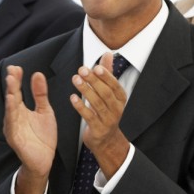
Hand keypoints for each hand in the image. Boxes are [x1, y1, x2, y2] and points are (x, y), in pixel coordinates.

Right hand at [3, 65, 56, 193]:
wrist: (43, 160)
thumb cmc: (42, 137)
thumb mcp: (44, 111)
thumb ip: (40, 94)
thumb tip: (37, 74)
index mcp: (20, 110)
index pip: (17, 91)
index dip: (16, 79)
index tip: (16, 67)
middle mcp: (14, 117)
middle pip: (11, 98)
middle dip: (12, 85)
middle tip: (12, 71)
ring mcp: (13, 128)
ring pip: (10, 110)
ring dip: (10, 96)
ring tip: (11, 84)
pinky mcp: (15, 138)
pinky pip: (12, 125)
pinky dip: (11, 114)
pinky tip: (12, 103)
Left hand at [70, 51, 128, 176]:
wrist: (106, 140)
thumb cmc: (106, 111)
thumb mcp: (109, 93)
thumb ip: (107, 73)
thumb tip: (108, 53)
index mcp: (120, 98)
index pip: (115, 85)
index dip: (106, 76)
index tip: (95, 66)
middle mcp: (117, 109)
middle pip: (106, 93)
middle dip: (93, 80)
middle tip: (81, 70)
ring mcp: (108, 120)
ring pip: (97, 104)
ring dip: (86, 91)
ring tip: (75, 79)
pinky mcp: (98, 129)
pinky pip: (89, 117)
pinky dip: (81, 107)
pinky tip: (72, 98)